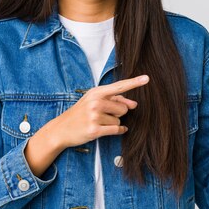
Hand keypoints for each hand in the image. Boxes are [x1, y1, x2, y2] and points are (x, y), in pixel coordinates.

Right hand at [24, 75, 149, 176]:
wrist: (61, 129)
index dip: (134, 82)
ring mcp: (94, 116)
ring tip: (98, 122)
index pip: (119, 86)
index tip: (147, 78)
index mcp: (96, 92)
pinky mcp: (94, 130)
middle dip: (118, 113)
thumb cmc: (81, 113)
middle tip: (103, 115)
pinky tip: (106, 130)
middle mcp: (95, 102)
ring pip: (119, 120)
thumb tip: (134, 104)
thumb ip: (115, 100)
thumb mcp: (94, 101)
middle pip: (123, 108)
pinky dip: (117, 131)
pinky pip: (116, 130)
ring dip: (112, 123)